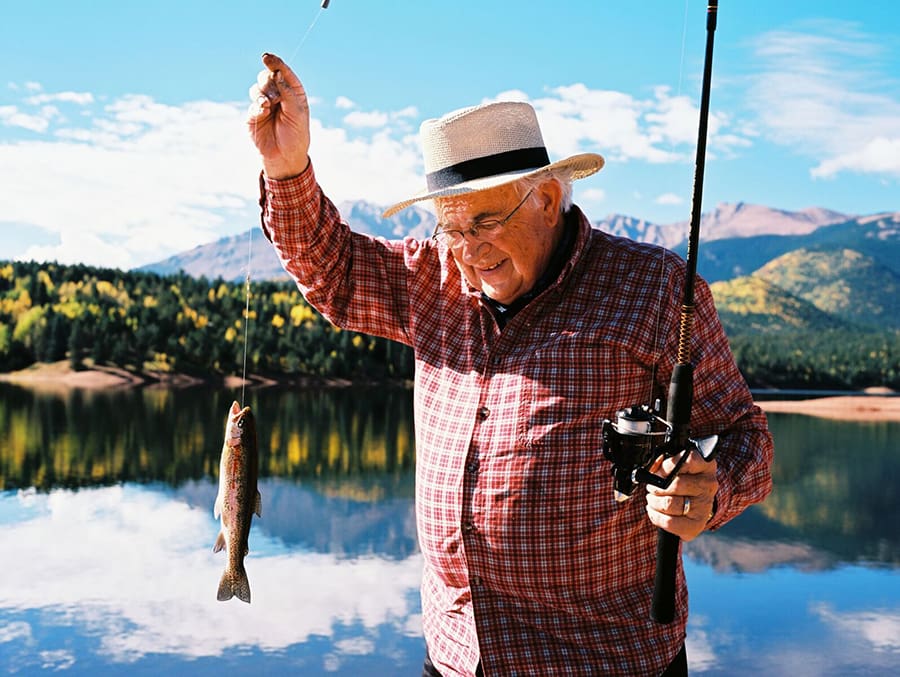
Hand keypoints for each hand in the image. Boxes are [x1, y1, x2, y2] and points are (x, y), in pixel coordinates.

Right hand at [247, 53, 310, 179]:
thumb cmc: (296, 136)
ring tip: (269, 105)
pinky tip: (263, 111)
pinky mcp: (254, 115)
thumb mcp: (298, 113)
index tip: (267, 57)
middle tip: (275, 96)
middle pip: (266, 77)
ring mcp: (264, 104)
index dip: (275, 63)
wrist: (285, 157)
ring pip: (256, 88)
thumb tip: (277, 74)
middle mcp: (278, 96)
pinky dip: (257, 105)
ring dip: (262, 94)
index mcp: (292, 92)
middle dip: (268, 82)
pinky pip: (252, 104)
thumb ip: (288, 92)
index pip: (282, 72)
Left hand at [645, 450, 717, 541]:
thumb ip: (664, 461)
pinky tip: (654, 510)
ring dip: (653, 501)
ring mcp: (704, 506)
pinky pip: (669, 522)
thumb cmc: (683, 480)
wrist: (695, 503)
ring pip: (669, 503)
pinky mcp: (697, 524)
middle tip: (652, 487)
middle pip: (675, 484)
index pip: (689, 460)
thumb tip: (652, 466)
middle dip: (656, 486)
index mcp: (705, 465)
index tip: (659, 471)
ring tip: (653, 498)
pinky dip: (655, 516)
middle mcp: (708, 485)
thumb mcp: (677, 465)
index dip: (669, 465)